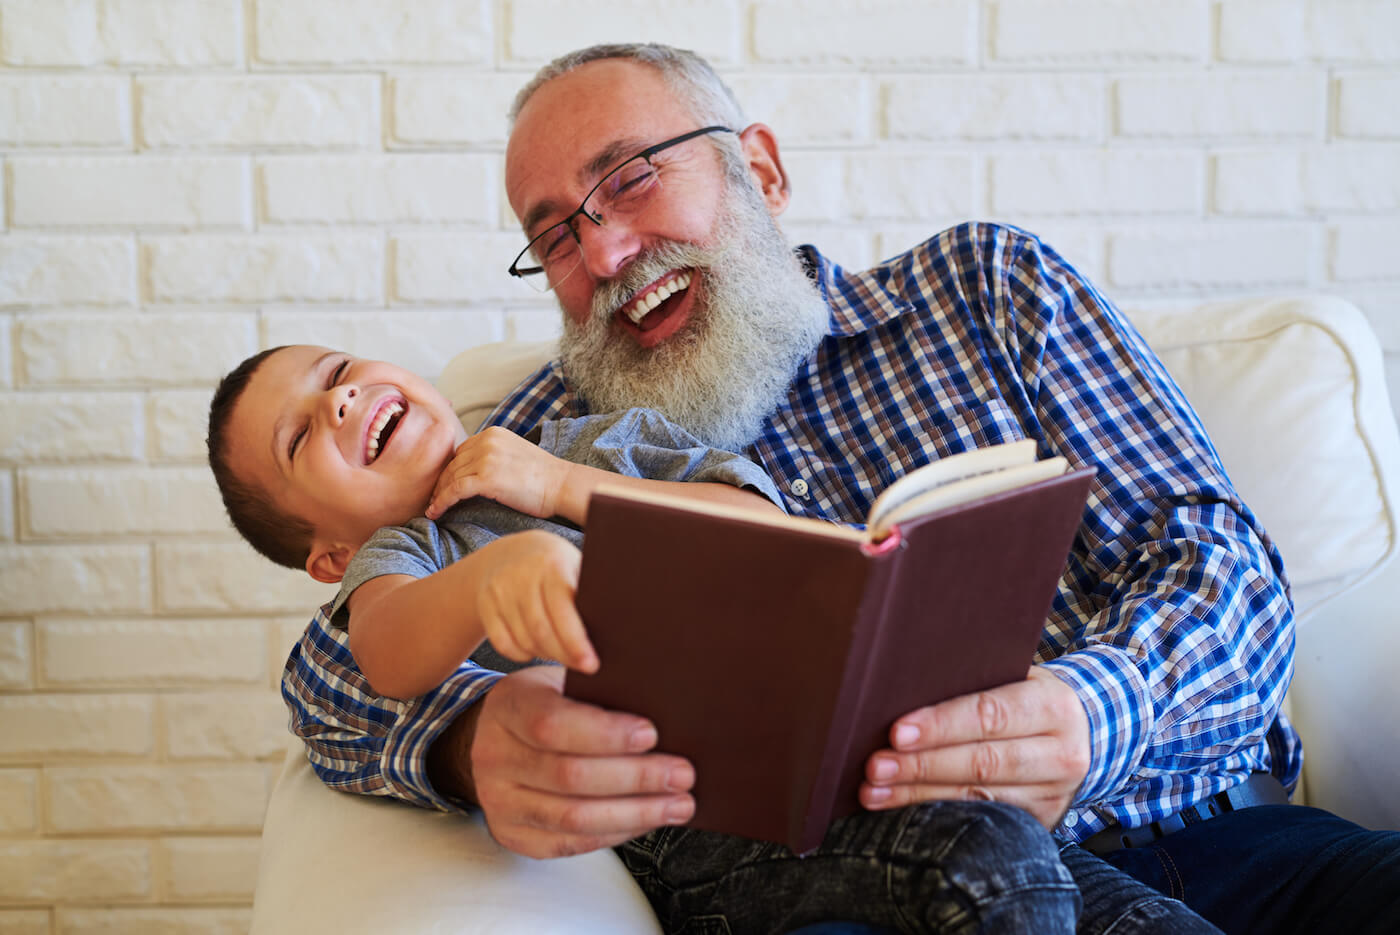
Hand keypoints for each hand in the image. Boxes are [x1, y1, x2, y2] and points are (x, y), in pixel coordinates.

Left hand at [426, 427, 569, 520]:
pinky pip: (455, 490)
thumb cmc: (544, 477)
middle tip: (432, 500)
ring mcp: (486, 458)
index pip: (461, 452)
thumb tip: (472, 472)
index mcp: (493, 433)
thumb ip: (493, 455)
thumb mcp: (515, 454)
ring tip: (431, 509)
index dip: (449, 471)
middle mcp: (487, 441)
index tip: (442, 486)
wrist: (562, 485)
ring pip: (451, 477)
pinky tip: (435, 512)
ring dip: (438, 494)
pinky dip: (442, 502)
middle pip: (453, 464)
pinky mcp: (487, 477)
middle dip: (441, 483)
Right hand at [465, 665, 697, 857]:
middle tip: (683, 774)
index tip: (652, 733)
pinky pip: (572, 842)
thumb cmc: (547, 702)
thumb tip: (664, 704)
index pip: (552, 724)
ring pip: (573, 817)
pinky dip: (617, 833)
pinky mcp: (514, 835)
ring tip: (679, 804)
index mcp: (508, 706)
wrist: (497, 738)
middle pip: (569, 776)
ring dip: (636, 813)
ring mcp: (499, 801)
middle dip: (636, 777)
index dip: (605, 733)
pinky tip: (648, 819)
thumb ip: (598, 688)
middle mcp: (494, 756)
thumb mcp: (562, 679)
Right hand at [476, 530, 595, 673]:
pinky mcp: (485, 604)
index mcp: (552, 563)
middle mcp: (521, 574)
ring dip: (546, 654)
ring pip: (524, 639)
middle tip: (584, 667)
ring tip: (564, 655)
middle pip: (542, 630)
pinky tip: (536, 651)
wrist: (511, 552)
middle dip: (565, 654)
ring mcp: (499, 590)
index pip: (562, 608)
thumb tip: (620, 624)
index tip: (591, 664)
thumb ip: (590, 590)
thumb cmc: (557, 565)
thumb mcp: (575, 565)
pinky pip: (503, 643)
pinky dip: (522, 655)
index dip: (576, 641)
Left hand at [859, 668, 1090, 828]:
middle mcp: (1062, 754)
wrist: (1081, 733)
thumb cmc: (1025, 696)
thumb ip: (971, 680)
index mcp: (1053, 706)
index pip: (990, 715)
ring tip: (873, 792)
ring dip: (919, 796)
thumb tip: (900, 687)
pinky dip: (938, 815)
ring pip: (978, 798)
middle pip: (982, 763)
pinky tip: (902, 811)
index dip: (941, 725)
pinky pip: (983, 820)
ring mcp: (1054, 794)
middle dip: (922, 766)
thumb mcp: (1012, 676)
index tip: (896, 733)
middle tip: (874, 767)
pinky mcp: (1042, 822)